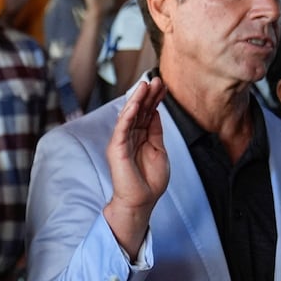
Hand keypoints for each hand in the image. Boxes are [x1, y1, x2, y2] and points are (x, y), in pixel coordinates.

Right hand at [103, 77, 168, 255]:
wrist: (141, 201)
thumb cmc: (150, 181)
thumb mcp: (159, 150)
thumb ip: (155, 132)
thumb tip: (156, 112)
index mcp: (141, 137)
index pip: (148, 113)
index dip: (155, 99)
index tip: (164, 85)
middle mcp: (130, 136)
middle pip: (139, 111)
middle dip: (147, 95)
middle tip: (156, 79)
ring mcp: (122, 142)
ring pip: (129, 116)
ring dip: (137, 100)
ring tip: (145, 85)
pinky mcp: (116, 149)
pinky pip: (121, 129)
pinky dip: (127, 116)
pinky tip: (134, 104)